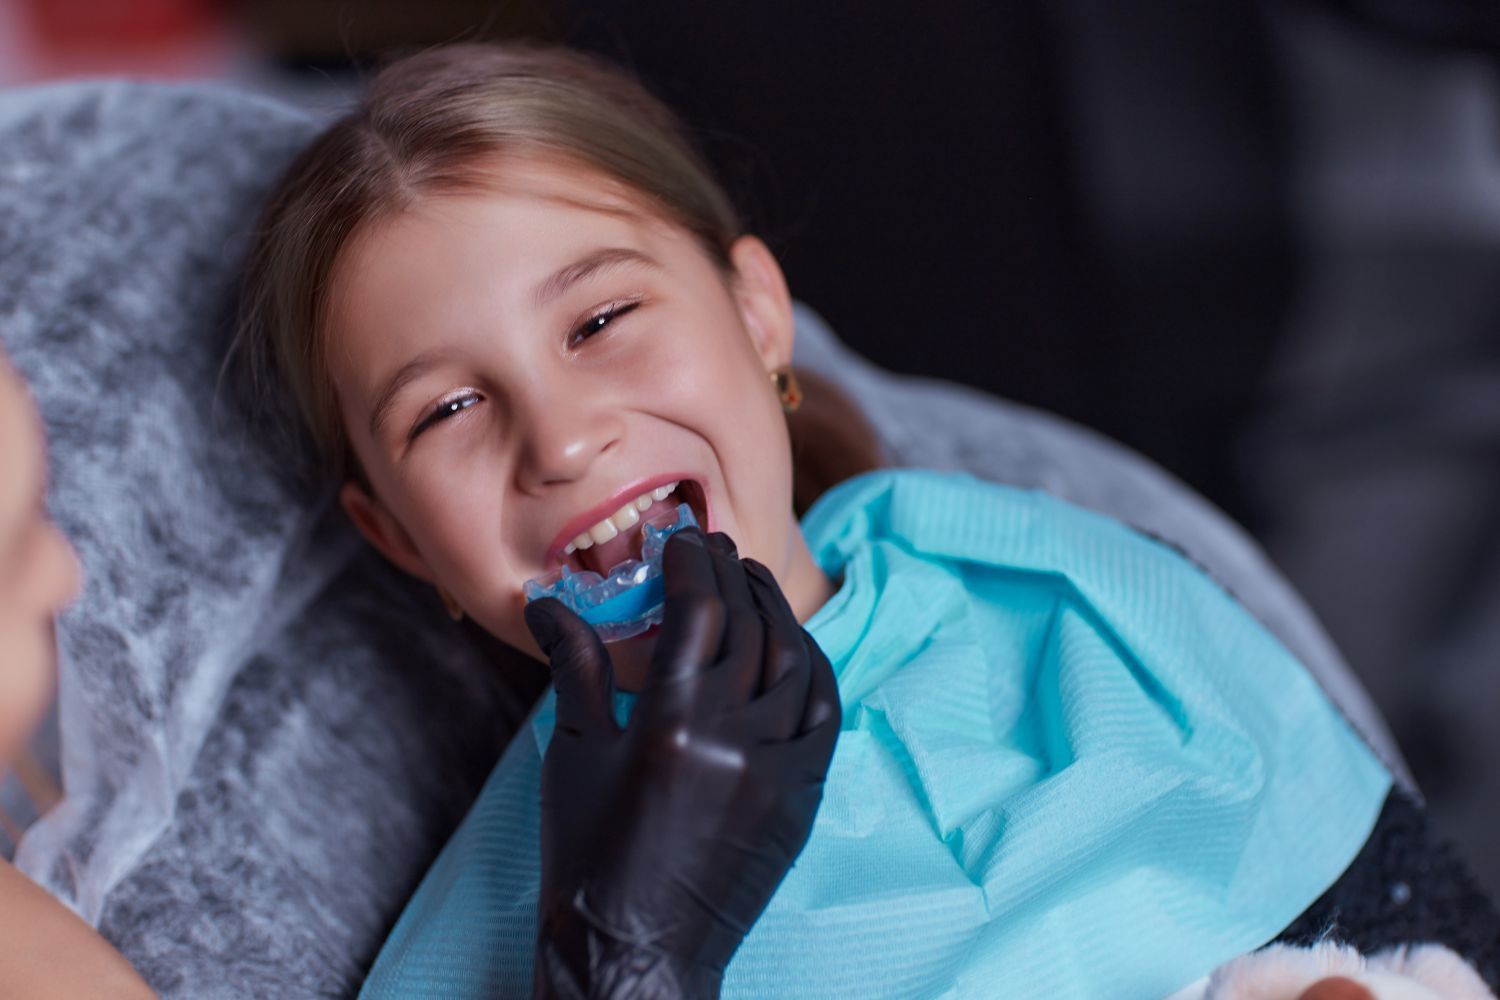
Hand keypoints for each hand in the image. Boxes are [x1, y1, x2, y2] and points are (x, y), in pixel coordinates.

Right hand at [524, 529, 840, 999]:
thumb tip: (548, 604)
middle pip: (750, 626)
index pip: (699, 611)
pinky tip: (792, 644)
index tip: (685, 538)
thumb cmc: (588, 860)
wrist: (634, 954)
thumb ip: (576, 667)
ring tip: (751, 583)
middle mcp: (734, 740)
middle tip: (716, 548)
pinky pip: (824, 713)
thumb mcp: (575, 755)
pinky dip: (812, 667)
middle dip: (733, 575)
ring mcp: (779, 770)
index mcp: (670, 724)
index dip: (696, 563)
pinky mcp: (803, 798)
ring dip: (775, 612)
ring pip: (794, 662)